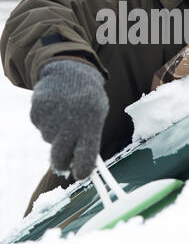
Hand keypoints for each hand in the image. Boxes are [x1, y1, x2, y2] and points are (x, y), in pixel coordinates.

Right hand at [30, 59, 108, 179]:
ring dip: (56, 135)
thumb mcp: (98, 114)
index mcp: (90, 123)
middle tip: (66, 161)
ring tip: (65, 116)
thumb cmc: (88, 96)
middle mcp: (69, 122)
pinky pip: (40, 127)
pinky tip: (55, 109)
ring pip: (49, 141)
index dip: (82, 171)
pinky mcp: (37, 111)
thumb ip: (91, 138)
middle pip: (60, 158)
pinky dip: (47, 122)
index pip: (85, 158)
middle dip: (63, 163)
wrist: (70, 69)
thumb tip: (83, 165)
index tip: (80, 174)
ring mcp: (51, 117)